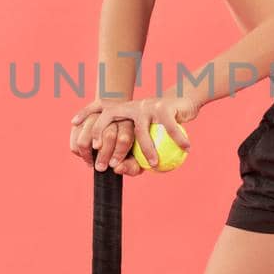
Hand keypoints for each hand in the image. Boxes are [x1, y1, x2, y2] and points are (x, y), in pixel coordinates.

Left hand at [69, 93, 197, 172]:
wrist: (182, 104)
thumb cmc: (162, 127)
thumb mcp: (146, 139)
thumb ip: (132, 156)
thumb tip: (117, 170)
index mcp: (123, 111)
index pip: (102, 115)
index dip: (90, 121)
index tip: (86, 141)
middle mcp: (131, 106)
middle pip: (112, 120)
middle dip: (106, 140)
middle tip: (111, 163)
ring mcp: (147, 106)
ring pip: (140, 131)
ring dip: (147, 150)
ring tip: (154, 164)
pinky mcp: (164, 107)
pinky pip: (169, 127)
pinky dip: (178, 139)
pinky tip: (186, 148)